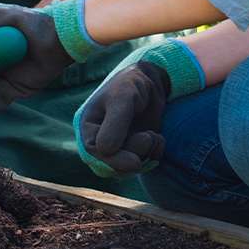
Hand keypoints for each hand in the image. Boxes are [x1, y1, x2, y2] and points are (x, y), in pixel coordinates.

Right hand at [73, 39, 205, 176]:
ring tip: (154, 134)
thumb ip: (114, 124)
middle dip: (133, 158)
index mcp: (89, 127)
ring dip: (146, 155)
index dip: (114, 161)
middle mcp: (101, 140)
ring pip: (128, 167)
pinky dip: (154, 154)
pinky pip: (144, 163)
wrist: (151, 80)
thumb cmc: (131, 84)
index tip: (135, 162)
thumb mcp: (122, 99)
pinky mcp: (135, 149)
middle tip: (149, 138)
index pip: (94, 153)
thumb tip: (105, 150)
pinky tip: (159, 138)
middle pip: (111, 165)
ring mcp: (119, 146)